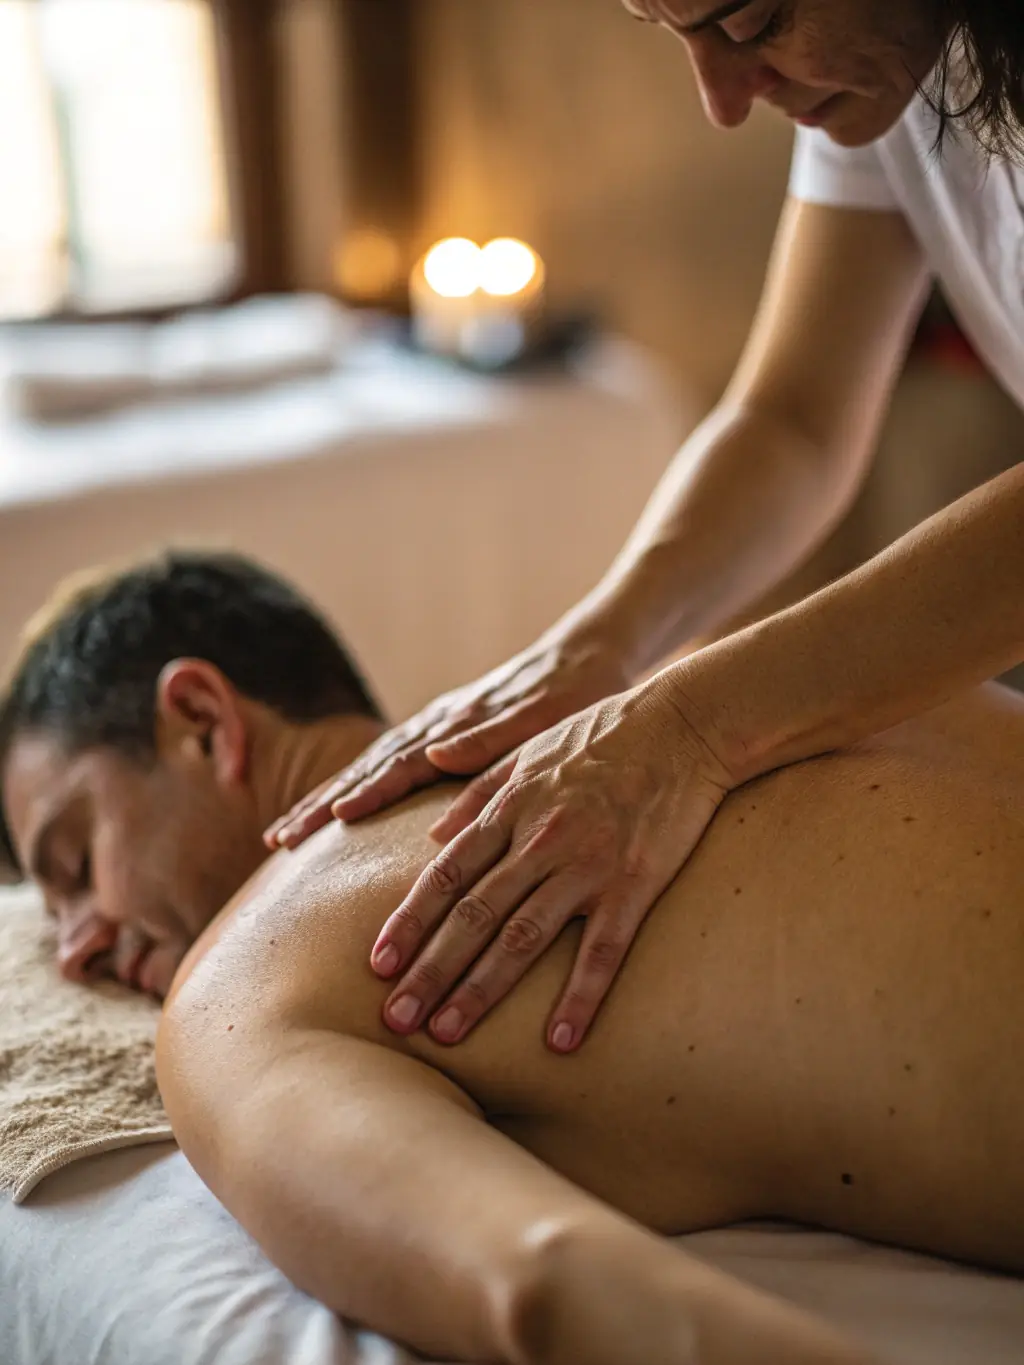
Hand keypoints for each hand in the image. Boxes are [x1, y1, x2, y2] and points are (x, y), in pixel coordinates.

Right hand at [264, 630, 628, 848]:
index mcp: (457, 724)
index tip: (326, 823)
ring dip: (327, 799)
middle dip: (321, 804)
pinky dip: (358, 786)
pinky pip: (389, 764)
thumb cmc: (575, 690)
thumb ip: (489, 737)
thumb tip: (430, 755)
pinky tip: (337, 808)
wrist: (592, 651)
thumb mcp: (543, 715)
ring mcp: (439, 728)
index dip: (361, 795)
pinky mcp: (448, 732)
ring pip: (371, 767)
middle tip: (277, 840)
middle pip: (368, 767)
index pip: (397, 765)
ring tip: (286, 833)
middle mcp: (439, 725)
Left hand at [370, 673, 734, 1051]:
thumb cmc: (605, 735)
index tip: (377, 964)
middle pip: (473, 915)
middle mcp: (538, 841)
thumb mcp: (530, 751)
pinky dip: (580, 997)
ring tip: (447, 1033)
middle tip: (396, 1019)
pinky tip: (561, 1041)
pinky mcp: (634, 884)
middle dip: (430, 970)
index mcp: (510, 810)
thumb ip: (478, 791)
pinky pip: (602, 950)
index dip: (409, 922)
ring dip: (481, 989)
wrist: (684, 724)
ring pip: (522, 937)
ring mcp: (586, 865)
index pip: (446, 875)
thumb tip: (434, 832)